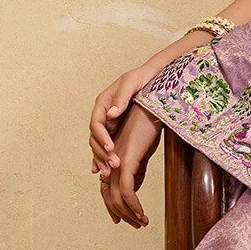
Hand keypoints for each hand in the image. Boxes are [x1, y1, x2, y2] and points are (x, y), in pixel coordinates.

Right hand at [90, 62, 161, 177]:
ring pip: (100, 145)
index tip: (110, 147)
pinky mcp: (118, 131)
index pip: (96, 123)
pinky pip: (109, 147)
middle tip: (113, 165)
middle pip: (96, 138)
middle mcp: (104, 115)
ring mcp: (110, 124)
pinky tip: (106, 171)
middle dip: (102, 153)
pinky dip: (106, 159)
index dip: (101, 137)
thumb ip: (121, 98)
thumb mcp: (132, 83)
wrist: (154, 77)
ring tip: (109, 173)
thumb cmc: (142, 77)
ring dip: (103, 159)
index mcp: (103, 103)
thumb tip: (111, 114)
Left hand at [98, 103, 162, 227]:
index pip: (105, 188)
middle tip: (134, 225)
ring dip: (129, 213)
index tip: (123, 219)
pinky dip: (133, 206)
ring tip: (141, 223)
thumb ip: (135, 169)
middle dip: (120, 213)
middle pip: (107, 195)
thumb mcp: (141, 153)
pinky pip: (126, 191)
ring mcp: (116, 162)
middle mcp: (110, 161)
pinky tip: (141, 215)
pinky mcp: (126, 162)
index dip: (112, 206)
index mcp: (112, 159)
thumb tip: (133, 187)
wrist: (151, 108)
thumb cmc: (147, 126)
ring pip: (116, 197)